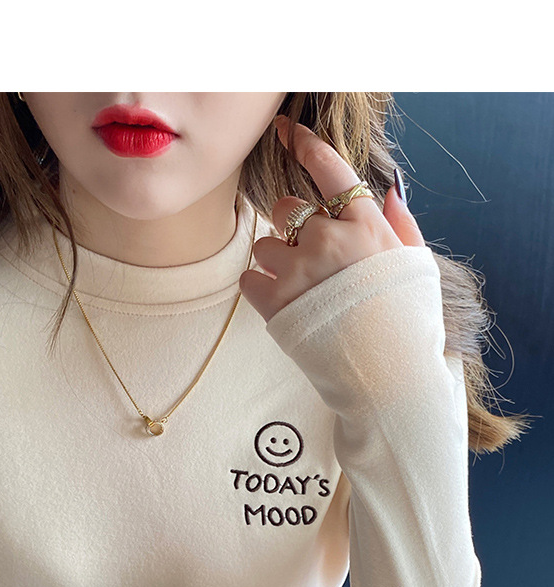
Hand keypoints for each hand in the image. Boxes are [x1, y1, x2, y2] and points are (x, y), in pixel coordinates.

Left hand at [239, 118, 425, 323]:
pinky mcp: (274, 302)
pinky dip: (261, 288)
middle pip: (288, 209)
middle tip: (314, 261)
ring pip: (265, 244)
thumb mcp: (417, 264)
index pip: (329, 168)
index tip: (284, 129)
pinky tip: (285, 304)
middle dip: (295, 229)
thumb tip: (388, 189)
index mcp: (366, 224)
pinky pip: (249, 278)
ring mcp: (299, 270)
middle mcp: (329, 239)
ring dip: (277, 261)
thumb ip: (400, 223)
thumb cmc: (406, 321)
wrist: (387, 376)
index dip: (303, 143)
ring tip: (302, 290)